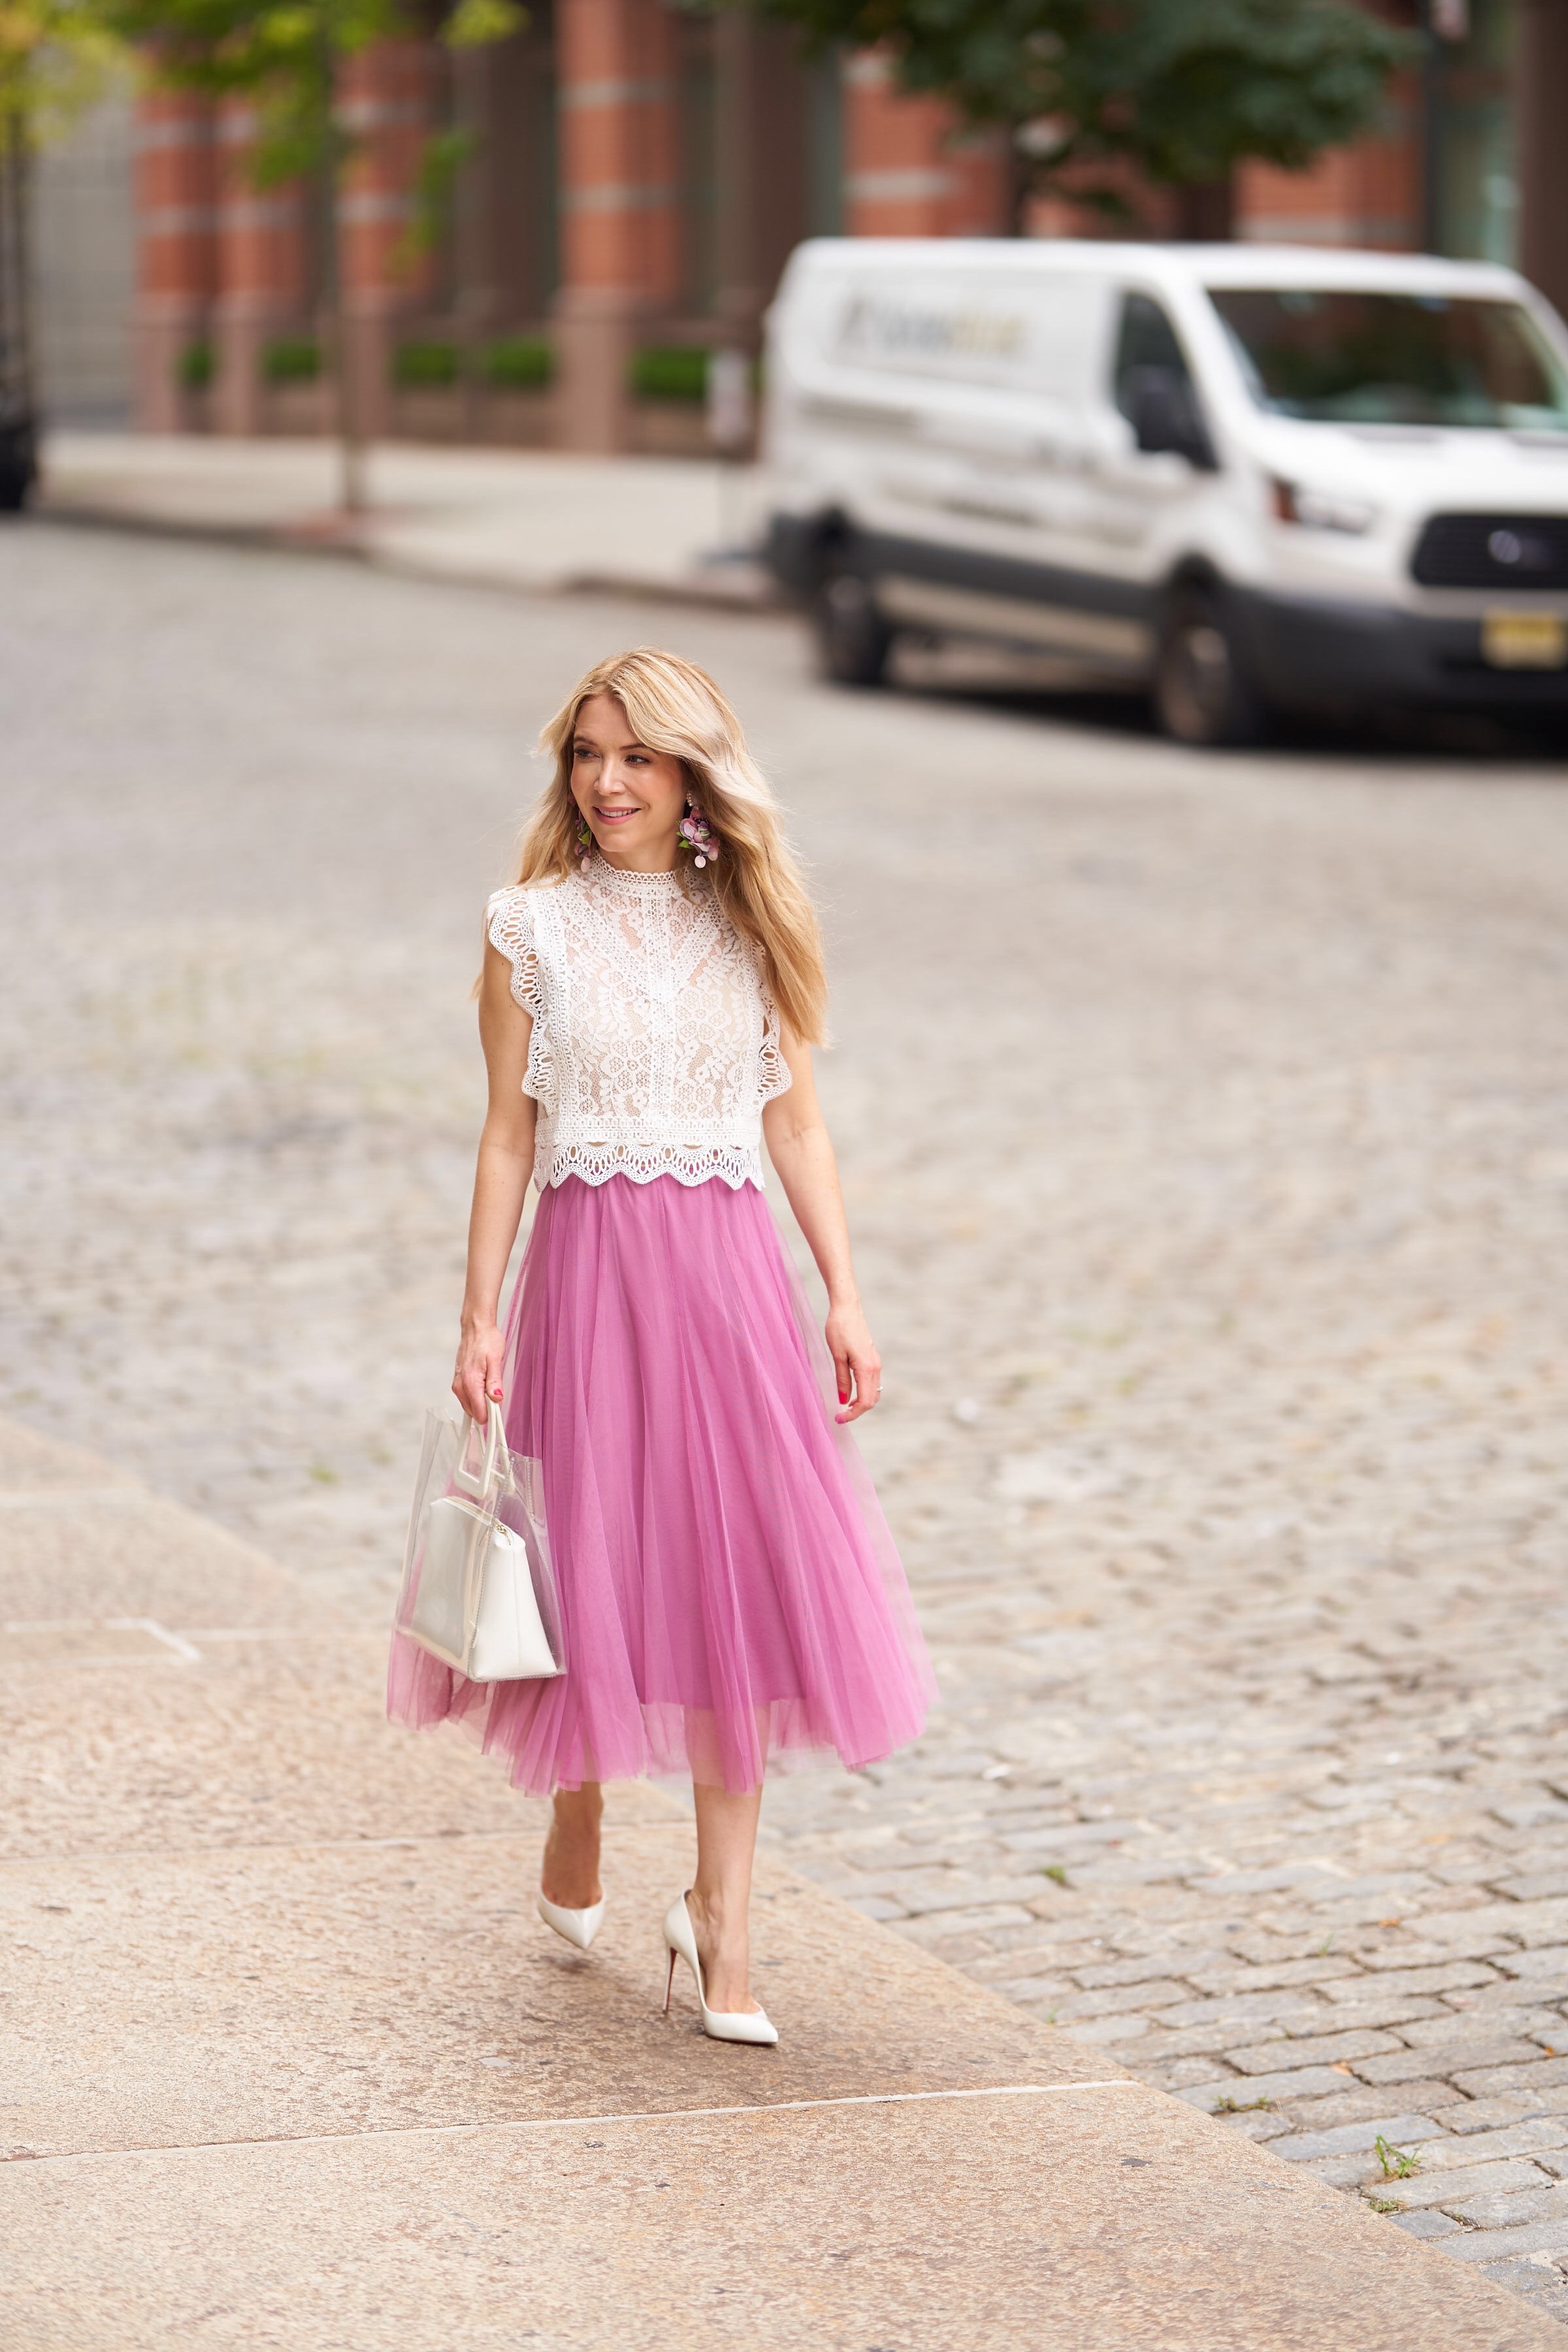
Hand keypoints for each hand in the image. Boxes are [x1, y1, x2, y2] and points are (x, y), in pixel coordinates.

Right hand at [453, 1318, 505, 1424]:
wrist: (475, 1329)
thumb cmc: (487, 1341)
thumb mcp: (496, 1360)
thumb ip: (495, 1381)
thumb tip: (497, 1399)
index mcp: (470, 1383)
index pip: (480, 1413)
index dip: (492, 1415)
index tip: (500, 1408)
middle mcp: (460, 1387)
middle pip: (475, 1413)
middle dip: (487, 1408)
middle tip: (497, 1392)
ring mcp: (457, 1385)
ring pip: (471, 1407)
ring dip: (482, 1402)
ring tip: (490, 1385)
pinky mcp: (458, 1382)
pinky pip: (467, 1399)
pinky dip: (477, 1397)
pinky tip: (484, 1384)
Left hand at [825, 1297, 880, 1423]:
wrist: (847, 1308)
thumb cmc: (839, 1329)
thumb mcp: (837, 1356)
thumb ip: (841, 1380)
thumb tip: (842, 1400)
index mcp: (867, 1369)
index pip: (865, 1401)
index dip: (853, 1414)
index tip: (838, 1418)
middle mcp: (875, 1367)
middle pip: (872, 1400)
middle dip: (857, 1411)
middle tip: (839, 1415)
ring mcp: (876, 1363)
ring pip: (874, 1392)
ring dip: (861, 1403)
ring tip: (844, 1406)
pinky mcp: (872, 1359)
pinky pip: (872, 1383)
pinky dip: (863, 1392)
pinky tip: (850, 1392)